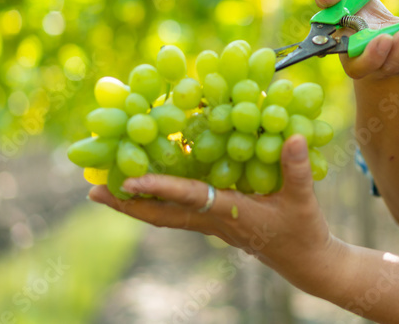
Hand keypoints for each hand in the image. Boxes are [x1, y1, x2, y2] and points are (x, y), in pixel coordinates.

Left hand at [87, 135, 344, 293]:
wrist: (305, 262)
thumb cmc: (303, 231)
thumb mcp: (304, 198)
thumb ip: (297, 168)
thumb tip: (294, 136)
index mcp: (230, 213)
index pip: (188, 199)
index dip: (160, 187)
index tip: (129, 180)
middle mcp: (212, 221)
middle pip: (160, 216)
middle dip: (126, 205)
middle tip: (93, 191)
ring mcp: (211, 225)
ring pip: (164, 215)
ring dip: (135, 203)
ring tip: (107, 187)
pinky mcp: (216, 222)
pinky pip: (178, 210)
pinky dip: (158, 198)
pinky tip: (150, 184)